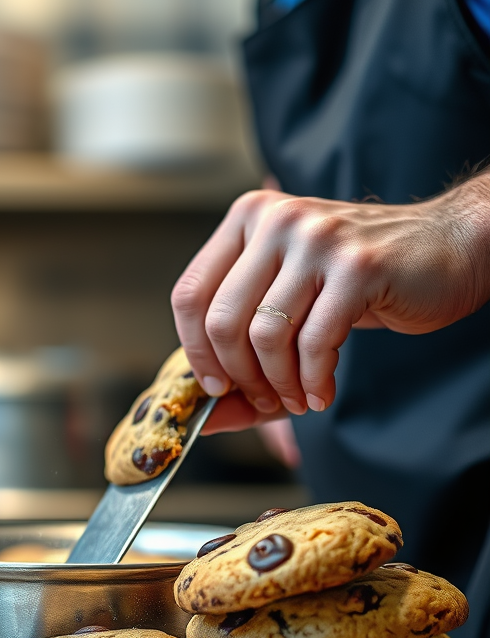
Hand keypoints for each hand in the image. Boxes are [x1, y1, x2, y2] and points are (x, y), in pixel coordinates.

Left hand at [172, 179, 489, 433]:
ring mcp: (317, 239)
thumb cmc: (358, 279)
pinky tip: (321, 393)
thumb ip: (241, 353)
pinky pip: (315, 342)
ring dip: (278, 384)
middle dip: (237, 376)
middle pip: (221, 320)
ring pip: (265, 335)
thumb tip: (202, 419)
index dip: (193, 351)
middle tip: (261, 401)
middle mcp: (276, 220)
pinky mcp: (358, 266)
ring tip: (295, 400)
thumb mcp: (290, 301)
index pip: (190, 294)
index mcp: (247, 218)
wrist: (448, 247)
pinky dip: (313, 381)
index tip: (213, 387)